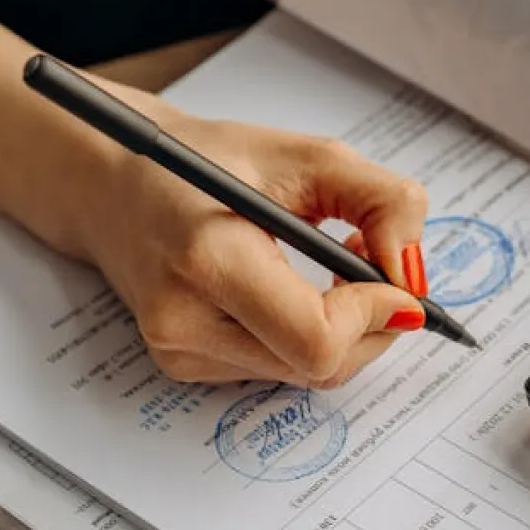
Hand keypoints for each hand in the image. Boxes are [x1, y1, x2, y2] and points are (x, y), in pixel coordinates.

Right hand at [64, 81, 431, 387]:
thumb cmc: (208, 160)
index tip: (395, 281)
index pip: (317, 338)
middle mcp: (185, 319)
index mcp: (209, 258)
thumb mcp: (307, 156)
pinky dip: (304, 335)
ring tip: (331, 266)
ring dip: (341, 329)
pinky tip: (291, 288)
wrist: (115, 180)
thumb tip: (414, 275)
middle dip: (370, 325)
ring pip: (305, 373)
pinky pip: (276, 368)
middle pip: (320, 367)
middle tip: (371, 265)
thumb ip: (381, 203)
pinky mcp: (182, 365)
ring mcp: (179, 350)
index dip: (374, 316)